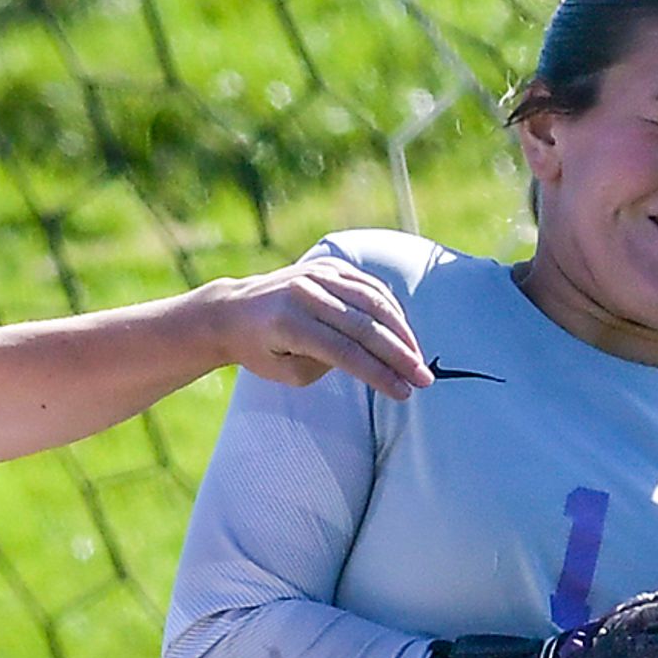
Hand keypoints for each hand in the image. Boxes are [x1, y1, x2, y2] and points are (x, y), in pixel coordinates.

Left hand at [217, 257, 432, 400]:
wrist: (233, 310)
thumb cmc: (259, 349)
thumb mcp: (284, 372)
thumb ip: (323, 365)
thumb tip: (366, 357)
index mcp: (289, 324)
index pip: (345, 352)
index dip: (378, 374)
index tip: (404, 393)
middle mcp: (305, 293)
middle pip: (364, 326)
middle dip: (399, 355)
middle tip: (423, 379)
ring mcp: (318, 274)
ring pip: (373, 300)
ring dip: (401, 331)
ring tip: (416, 359)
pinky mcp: (328, 265)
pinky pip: (368, 285)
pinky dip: (390, 308)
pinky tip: (403, 331)